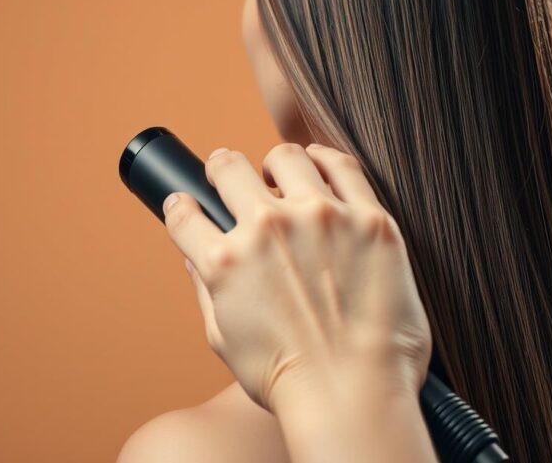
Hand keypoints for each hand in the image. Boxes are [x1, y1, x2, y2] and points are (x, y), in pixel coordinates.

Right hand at [161, 143, 432, 414]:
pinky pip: (343, 166)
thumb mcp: (226, 339)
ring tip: (282, 177)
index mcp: (226, 261)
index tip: (190, 205)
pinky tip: (319, 166)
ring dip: (275, 165)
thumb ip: (206, 289)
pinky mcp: (369, 218)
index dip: (182, 206)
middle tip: (232, 179)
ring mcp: (322, 218)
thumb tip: (196, 255)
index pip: (184, 213)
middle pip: (229, 168)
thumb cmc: (290, 380)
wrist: (354, 395)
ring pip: (286, 157)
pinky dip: (324, 160)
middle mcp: (268, 229)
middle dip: (223, 171)